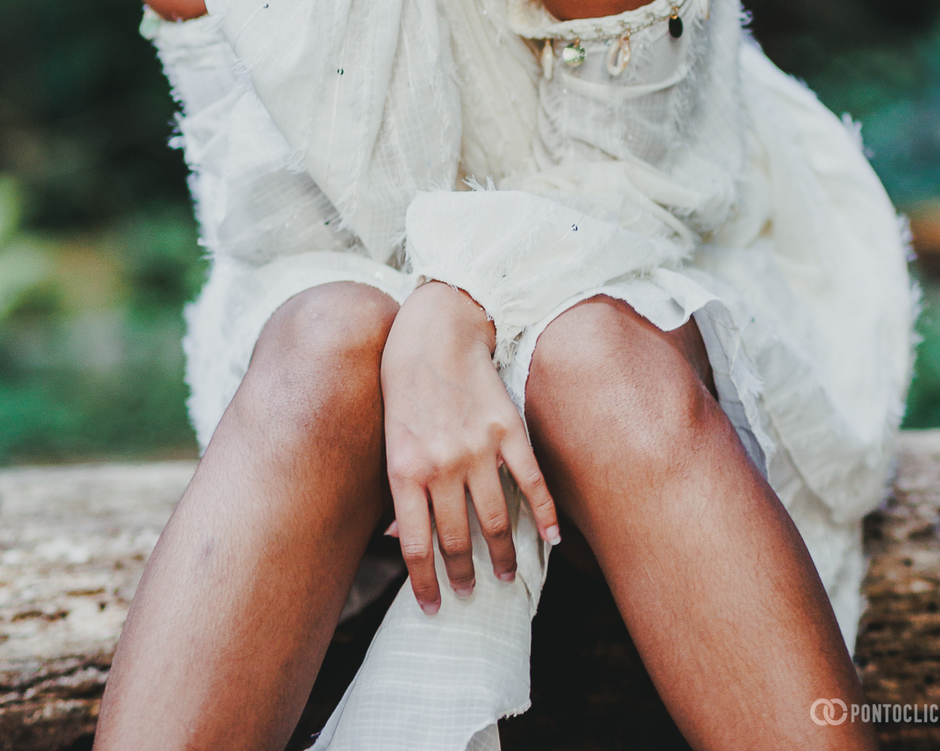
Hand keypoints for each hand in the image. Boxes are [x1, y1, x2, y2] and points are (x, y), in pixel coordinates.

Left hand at [380, 282, 559, 613]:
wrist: (435, 332)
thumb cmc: (404, 386)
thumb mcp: (388, 440)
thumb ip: (398, 490)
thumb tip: (397, 540)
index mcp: (405, 470)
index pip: (416, 546)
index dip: (425, 583)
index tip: (433, 607)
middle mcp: (442, 466)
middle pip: (457, 539)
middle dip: (463, 574)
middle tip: (468, 592)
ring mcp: (478, 449)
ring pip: (494, 520)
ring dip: (502, 555)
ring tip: (506, 575)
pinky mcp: (508, 430)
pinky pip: (531, 482)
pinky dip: (545, 514)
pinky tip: (552, 539)